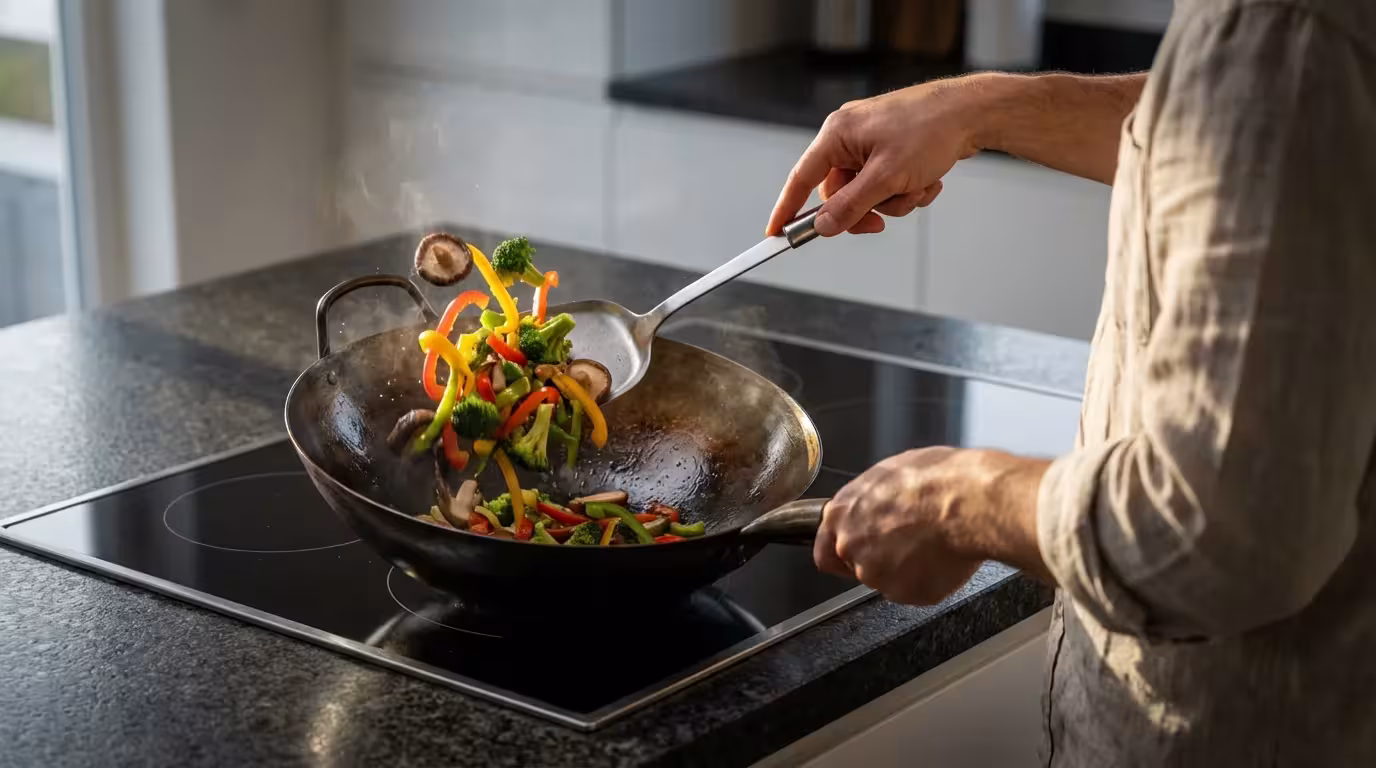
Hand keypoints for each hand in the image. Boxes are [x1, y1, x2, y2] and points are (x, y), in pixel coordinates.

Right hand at [767, 75, 991, 237]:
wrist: (972, 113)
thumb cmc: (930, 130)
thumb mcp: (886, 177)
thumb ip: (850, 206)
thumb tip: (823, 226)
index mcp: (837, 135)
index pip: (801, 179)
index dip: (786, 209)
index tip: (775, 234)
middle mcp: (850, 137)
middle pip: (839, 193)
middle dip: (865, 210)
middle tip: (880, 223)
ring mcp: (872, 143)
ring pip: (868, 193)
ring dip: (894, 201)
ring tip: (917, 188)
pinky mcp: (893, 150)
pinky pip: (888, 185)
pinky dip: (907, 190)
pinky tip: (927, 180)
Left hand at [814, 447, 1051, 604]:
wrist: (971, 502)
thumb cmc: (938, 480)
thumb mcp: (892, 472)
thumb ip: (871, 499)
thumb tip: (878, 502)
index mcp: (842, 512)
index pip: (824, 549)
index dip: (842, 553)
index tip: (856, 553)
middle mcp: (851, 546)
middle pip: (855, 566)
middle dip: (877, 559)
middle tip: (907, 544)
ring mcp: (875, 573)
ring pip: (886, 580)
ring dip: (903, 569)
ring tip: (931, 544)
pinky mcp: (904, 593)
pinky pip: (914, 591)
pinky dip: (928, 580)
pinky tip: (942, 557)